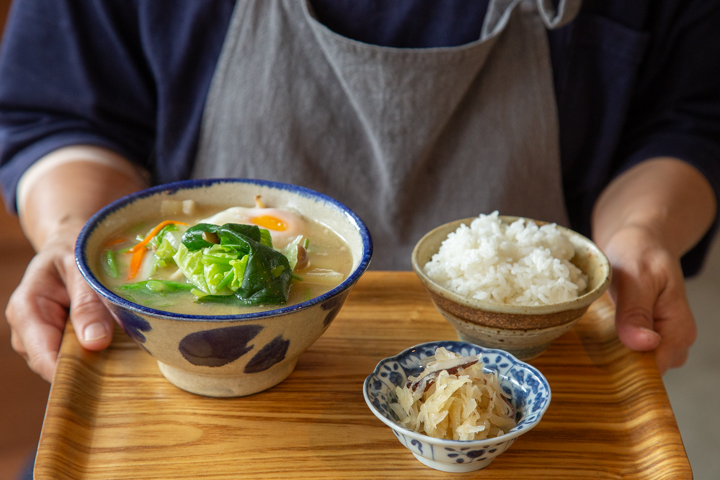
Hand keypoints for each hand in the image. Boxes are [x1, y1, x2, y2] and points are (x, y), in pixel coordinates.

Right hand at [6, 223, 114, 381]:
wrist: (66, 244)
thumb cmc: (73, 251)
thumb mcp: (82, 270)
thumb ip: (88, 304)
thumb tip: (95, 343)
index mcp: (27, 311)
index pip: (45, 358)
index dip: (72, 374)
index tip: (104, 378)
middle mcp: (26, 331)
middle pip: (55, 366)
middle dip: (86, 368)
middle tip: (123, 364)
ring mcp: (38, 339)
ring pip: (65, 365)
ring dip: (91, 361)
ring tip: (121, 348)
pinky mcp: (54, 341)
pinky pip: (72, 357)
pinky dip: (92, 354)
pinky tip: (114, 347)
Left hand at [601, 225, 696, 373]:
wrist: (637, 238)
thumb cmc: (639, 251)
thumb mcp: (636, 276)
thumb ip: (636, 312)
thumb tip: (645, 345)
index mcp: (679, 330)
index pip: (654, 370)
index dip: (626, 370)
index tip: (597, 362)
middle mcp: (674, 341)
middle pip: (643, 372)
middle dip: (616, 364)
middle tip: (589, 344)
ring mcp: (659, 340)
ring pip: (633, 364)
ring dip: (610, 355)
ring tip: (590, 335)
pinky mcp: (643, 335)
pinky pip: (627, 353)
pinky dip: (610, 346)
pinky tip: (595, 334)